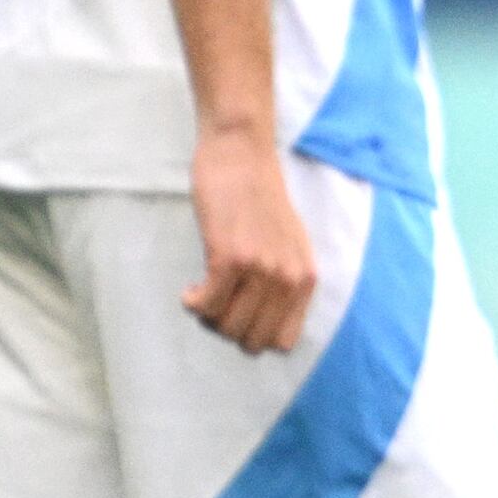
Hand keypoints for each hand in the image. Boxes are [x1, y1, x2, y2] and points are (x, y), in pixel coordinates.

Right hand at [181, 127, 318, 354]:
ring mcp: (260, 269)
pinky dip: (193, 303)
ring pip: (227, 327)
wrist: (242, 156)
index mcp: (306, 278)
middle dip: (228, 329)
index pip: (283, 341)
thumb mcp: (290, 245)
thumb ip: (284, 281)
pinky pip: (207, 305)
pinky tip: (191, 289)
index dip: (256, 336)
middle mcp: (288, 278)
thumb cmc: (260, 199)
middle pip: (252, 340)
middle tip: (216, 304)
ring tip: (205, 293)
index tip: (239, 317)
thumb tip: (262, 325)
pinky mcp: (229, 257)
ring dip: (209, 317)